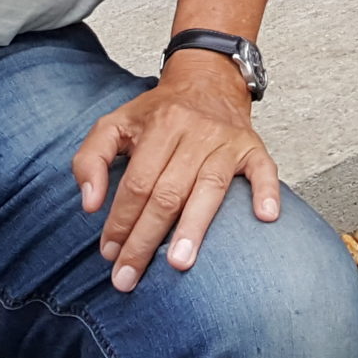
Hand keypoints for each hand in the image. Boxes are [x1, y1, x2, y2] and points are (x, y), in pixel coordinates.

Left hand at [72, 53, 281, 290]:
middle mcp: (194, 132)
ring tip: (179, 263)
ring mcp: (227, 141)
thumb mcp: (114, 123)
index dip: (120, 220)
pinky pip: (264, 171)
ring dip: (195, 227)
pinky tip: (265, 217)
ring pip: (210, 189)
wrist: (207, 80)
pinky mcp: (253, 148)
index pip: (136, 182)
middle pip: (167, 193)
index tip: (109, 253)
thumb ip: (91, 159)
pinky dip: (266, 193)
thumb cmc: (158, 113)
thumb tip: (90, 204)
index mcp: (159, 126)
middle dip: (146, 239)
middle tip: (129, 276)